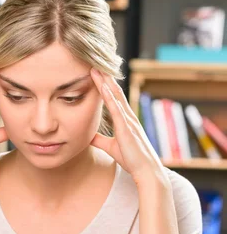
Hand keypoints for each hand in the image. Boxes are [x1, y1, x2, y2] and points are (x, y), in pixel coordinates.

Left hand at [90, 69, 164, 185]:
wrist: (146, 171)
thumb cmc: (132, 159)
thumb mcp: (111, 147)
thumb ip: (100, 140)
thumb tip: (87, 135)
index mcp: (124, 119)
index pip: (113, 97)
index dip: (104, 84)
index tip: (95, 72)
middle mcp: (127, 116)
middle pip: (114, 92)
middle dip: (104, 77)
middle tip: (93, 62)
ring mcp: (128, 121)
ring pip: (115, 96)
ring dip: (105, 82)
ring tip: (95, 68)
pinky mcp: (126, 128)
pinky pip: (116, 109)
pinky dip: (109, 97)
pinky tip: (102, 87)